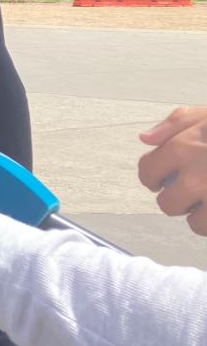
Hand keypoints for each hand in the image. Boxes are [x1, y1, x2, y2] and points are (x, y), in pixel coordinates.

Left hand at [138, 106, 206, 231]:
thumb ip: (176, 123)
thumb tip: (145, 139)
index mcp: (184, 148)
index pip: (147, 172)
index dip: (154, 176)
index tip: (165, 177)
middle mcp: (197, 176)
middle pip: (167, 203)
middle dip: (178, 197)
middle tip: (195, 186)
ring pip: (193, 222)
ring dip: (200, 213)